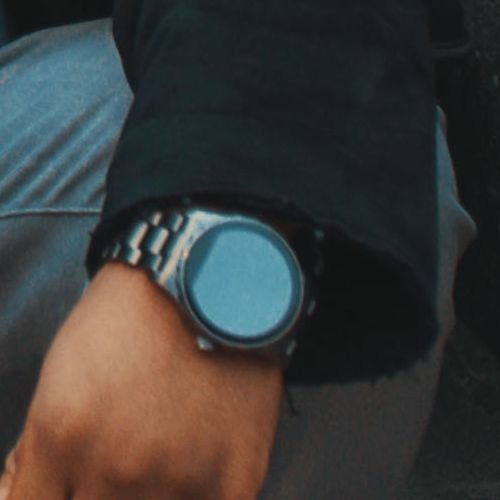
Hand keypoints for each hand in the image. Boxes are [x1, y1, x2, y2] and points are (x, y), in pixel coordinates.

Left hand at [0, 262, 282, 498]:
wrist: (213, 281)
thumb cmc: (137, 316)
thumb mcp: (64, 370)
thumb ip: (44, 448)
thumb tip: (38, 496)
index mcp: (63, 435)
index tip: (73, 488)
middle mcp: (116, 466)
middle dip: (101, 494)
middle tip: (126, 460)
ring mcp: (181, 476)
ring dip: (153, 495)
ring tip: (167, 450)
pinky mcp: (236, 477)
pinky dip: (197, 498)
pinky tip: (198, 469)